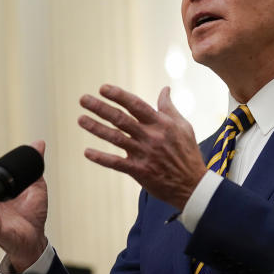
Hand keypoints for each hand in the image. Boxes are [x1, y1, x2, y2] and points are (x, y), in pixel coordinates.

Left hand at [79, 85, 205, 209]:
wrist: (193, 185)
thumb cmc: (188, 153)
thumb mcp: (183, 126)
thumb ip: (169, 108)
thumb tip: (165, 89)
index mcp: (161, 124)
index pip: (136, 105)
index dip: (118, 95)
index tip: (103, 88)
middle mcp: (150, 137)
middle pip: (121, 119)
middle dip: (100, 108)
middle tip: (83, 99)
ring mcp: (144, 154)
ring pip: (115, 138)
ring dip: (96, 128)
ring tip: (80, 119)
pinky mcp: (139, 171)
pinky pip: (116, 163)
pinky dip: (101, 158)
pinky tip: (87, 152)